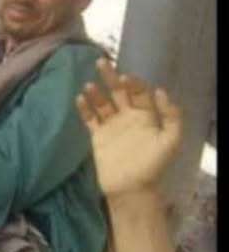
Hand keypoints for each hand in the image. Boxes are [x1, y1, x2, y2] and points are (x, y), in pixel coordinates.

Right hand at [76, 58, 181, 196]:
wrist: (131, 189)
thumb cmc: (152, 165)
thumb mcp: (170, 141)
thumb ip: (170, 116)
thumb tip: (161, 91)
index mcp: (145, 116)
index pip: (139, 92)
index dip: (133, 83)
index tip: (125, 77)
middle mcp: (127, 116)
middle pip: (118, 91)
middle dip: (111, 77)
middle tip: (102, 62)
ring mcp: (111, 125)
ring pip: (102, 102)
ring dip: (96, 92)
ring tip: (88, 85)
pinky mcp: (97, 135)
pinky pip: (89, 118)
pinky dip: (84, 109)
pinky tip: (79, 99)